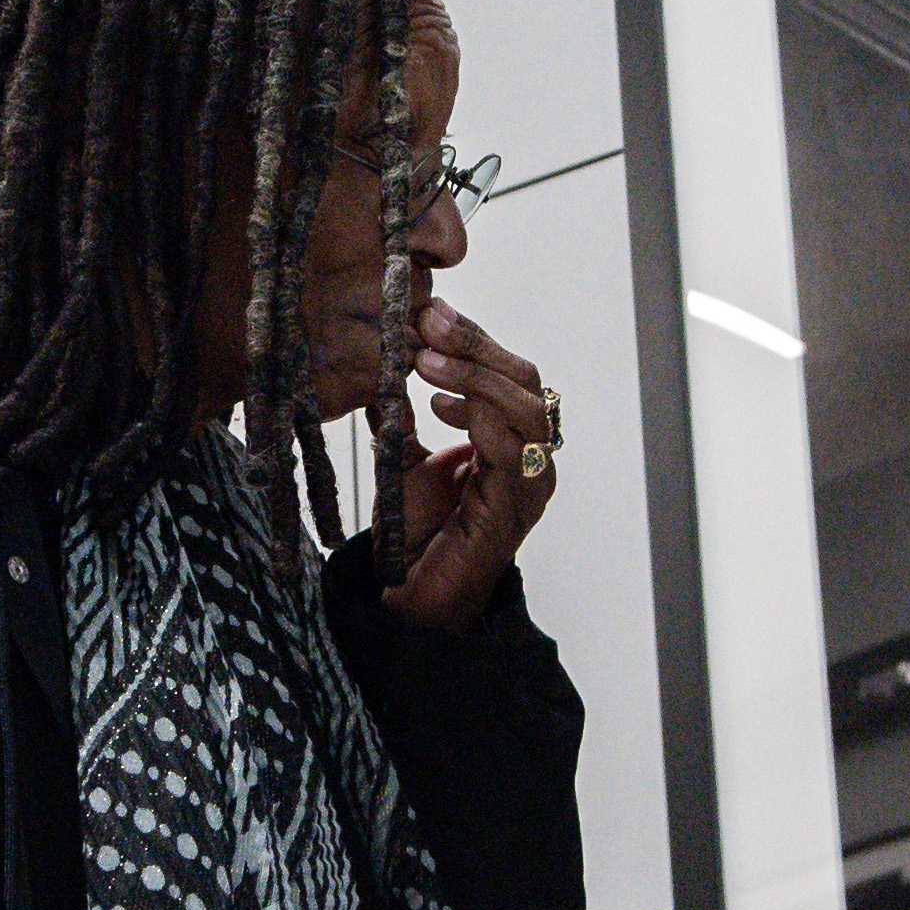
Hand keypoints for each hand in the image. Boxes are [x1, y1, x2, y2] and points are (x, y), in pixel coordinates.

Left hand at [388, 300, 559, 633]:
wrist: (410, 596)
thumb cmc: (416, 535)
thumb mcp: (404, 460)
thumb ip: (403, 419)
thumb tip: (379, 369)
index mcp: (509, 438)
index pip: (508, 372)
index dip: (472, 339)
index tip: (428, 313)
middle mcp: (529, 455)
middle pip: (525, 378)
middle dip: (476, 343)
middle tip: (429, 320)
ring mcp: (529, 480)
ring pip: (525, 404)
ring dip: (475, 373)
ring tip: (426, 359)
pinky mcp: (517, 504)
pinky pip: (512, 445)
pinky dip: (477, 415)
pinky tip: (438, 403)